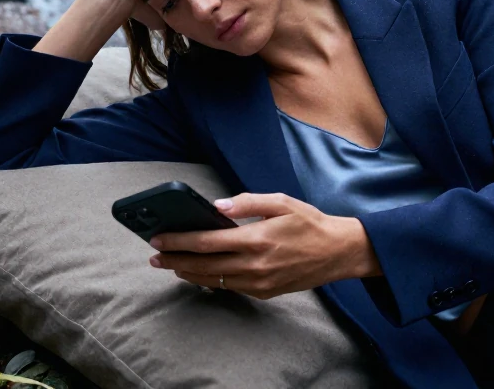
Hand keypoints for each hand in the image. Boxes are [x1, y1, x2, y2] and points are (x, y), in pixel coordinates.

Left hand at [147, 193, 381, 299]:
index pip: (206, 242)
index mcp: (256, 239)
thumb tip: (216, 206)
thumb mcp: (281, 202)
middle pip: (203, 265)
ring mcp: (258, 282)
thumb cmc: (309, 222)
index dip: (179, 241)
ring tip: (171, 266)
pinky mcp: (264, 292)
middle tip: (154, 257)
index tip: (159, 238)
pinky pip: (230, 288)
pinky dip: (210, 281)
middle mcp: (254, 264)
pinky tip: (200, 274)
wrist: (338, 252)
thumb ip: (247, 202)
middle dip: (174, 261)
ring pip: (213, 281)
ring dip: (188, 273)